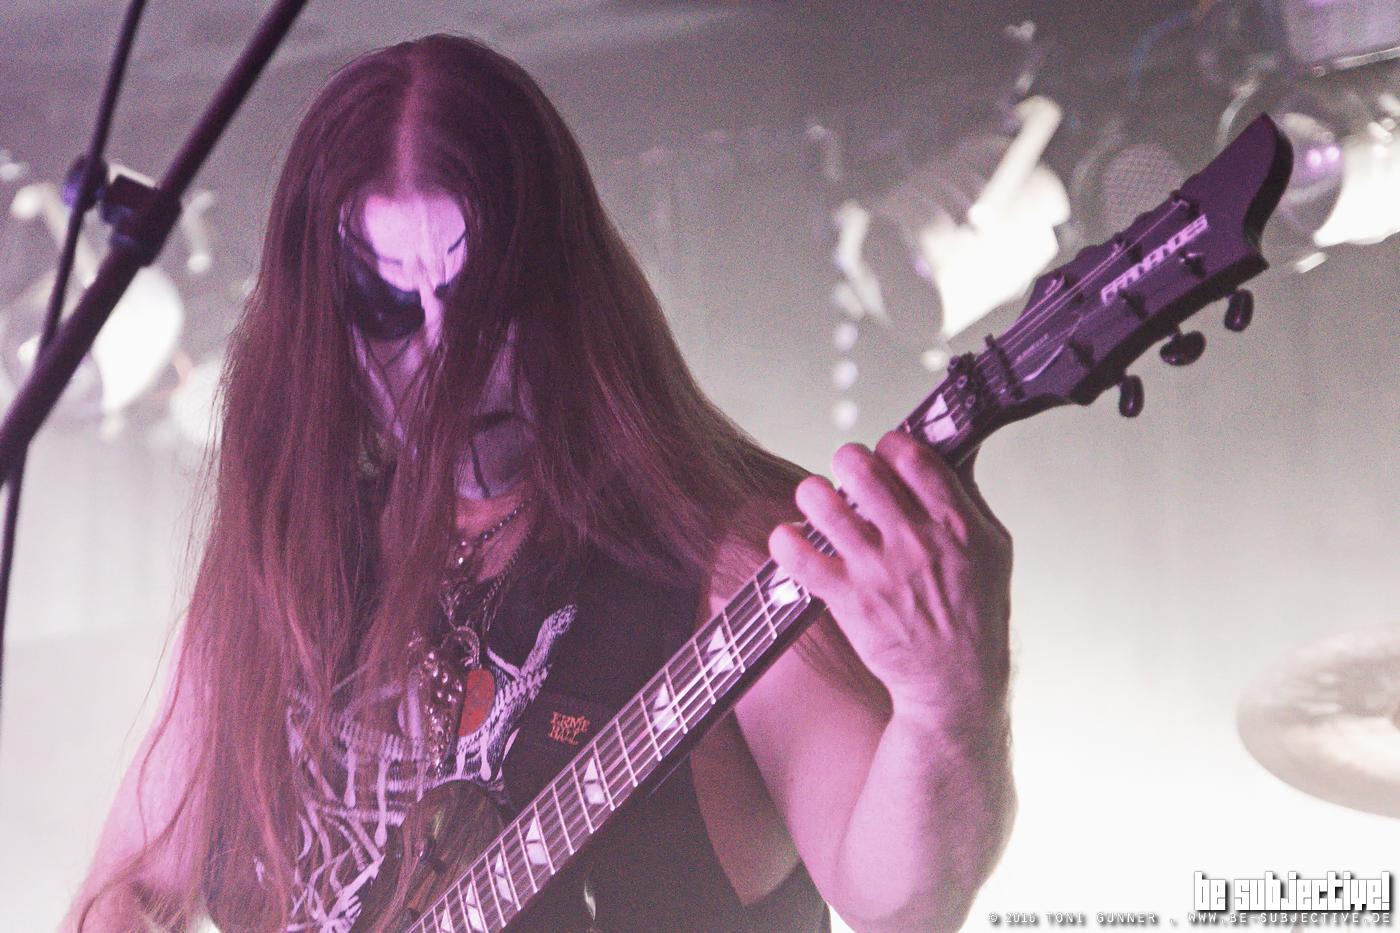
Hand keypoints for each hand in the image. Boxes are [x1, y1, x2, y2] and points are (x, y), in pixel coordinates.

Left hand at [768, 431, 1012, 723]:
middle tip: (847, 475)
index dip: (889, 445)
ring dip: (812, 494)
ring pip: (822, 504)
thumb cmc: (976, 607)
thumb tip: (951, 442)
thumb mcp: (992, 544)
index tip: (885, 455)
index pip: (910, 455)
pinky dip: (785, 540)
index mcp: (954, 522)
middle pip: (860, 469)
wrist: (955, 679)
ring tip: (818, 503)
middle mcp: (914, 541)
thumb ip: (966, 493)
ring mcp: (877, 570)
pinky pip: (798, 556)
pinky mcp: (847, 599)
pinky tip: (792, 539)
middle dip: (846, 461)